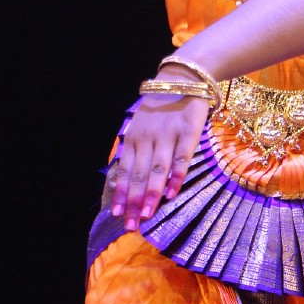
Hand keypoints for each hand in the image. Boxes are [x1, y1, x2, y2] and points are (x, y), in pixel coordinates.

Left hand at [109, 91, 209, 230]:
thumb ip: (136, 148)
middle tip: (130, 225)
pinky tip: (171, 194)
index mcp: (134, 138)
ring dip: (150, 194)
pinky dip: (175, 178)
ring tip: (145, 215)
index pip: (125, 171)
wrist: (184, 79)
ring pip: (156, 171)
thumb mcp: (142, 124)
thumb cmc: (162, 106)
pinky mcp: (188, 134)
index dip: (120, 193)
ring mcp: (168, 136)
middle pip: (138, 175)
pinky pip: (181, 160)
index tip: (116, 214)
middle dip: (132, 202)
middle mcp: (148, 139)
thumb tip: (128, 177)